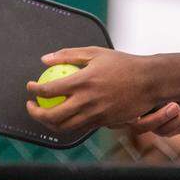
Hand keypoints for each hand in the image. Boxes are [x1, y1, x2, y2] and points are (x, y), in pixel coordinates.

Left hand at [26, 47, 179, 133]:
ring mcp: (96, 115)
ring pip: (65, 127)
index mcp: (83, 81)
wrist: (149, 81)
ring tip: (45, 113)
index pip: (49, 90)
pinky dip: (68, 124)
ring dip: (49, 123)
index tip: (30, 86)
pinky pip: (80, 127)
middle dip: (35, 113)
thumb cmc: (122, 63)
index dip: (34, 90)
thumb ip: (68, 55)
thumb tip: (45, 59)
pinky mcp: (103, 123)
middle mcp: (87, 101)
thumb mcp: (95, 52)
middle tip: (31, 105)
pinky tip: (65, 115)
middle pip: (52, 116)